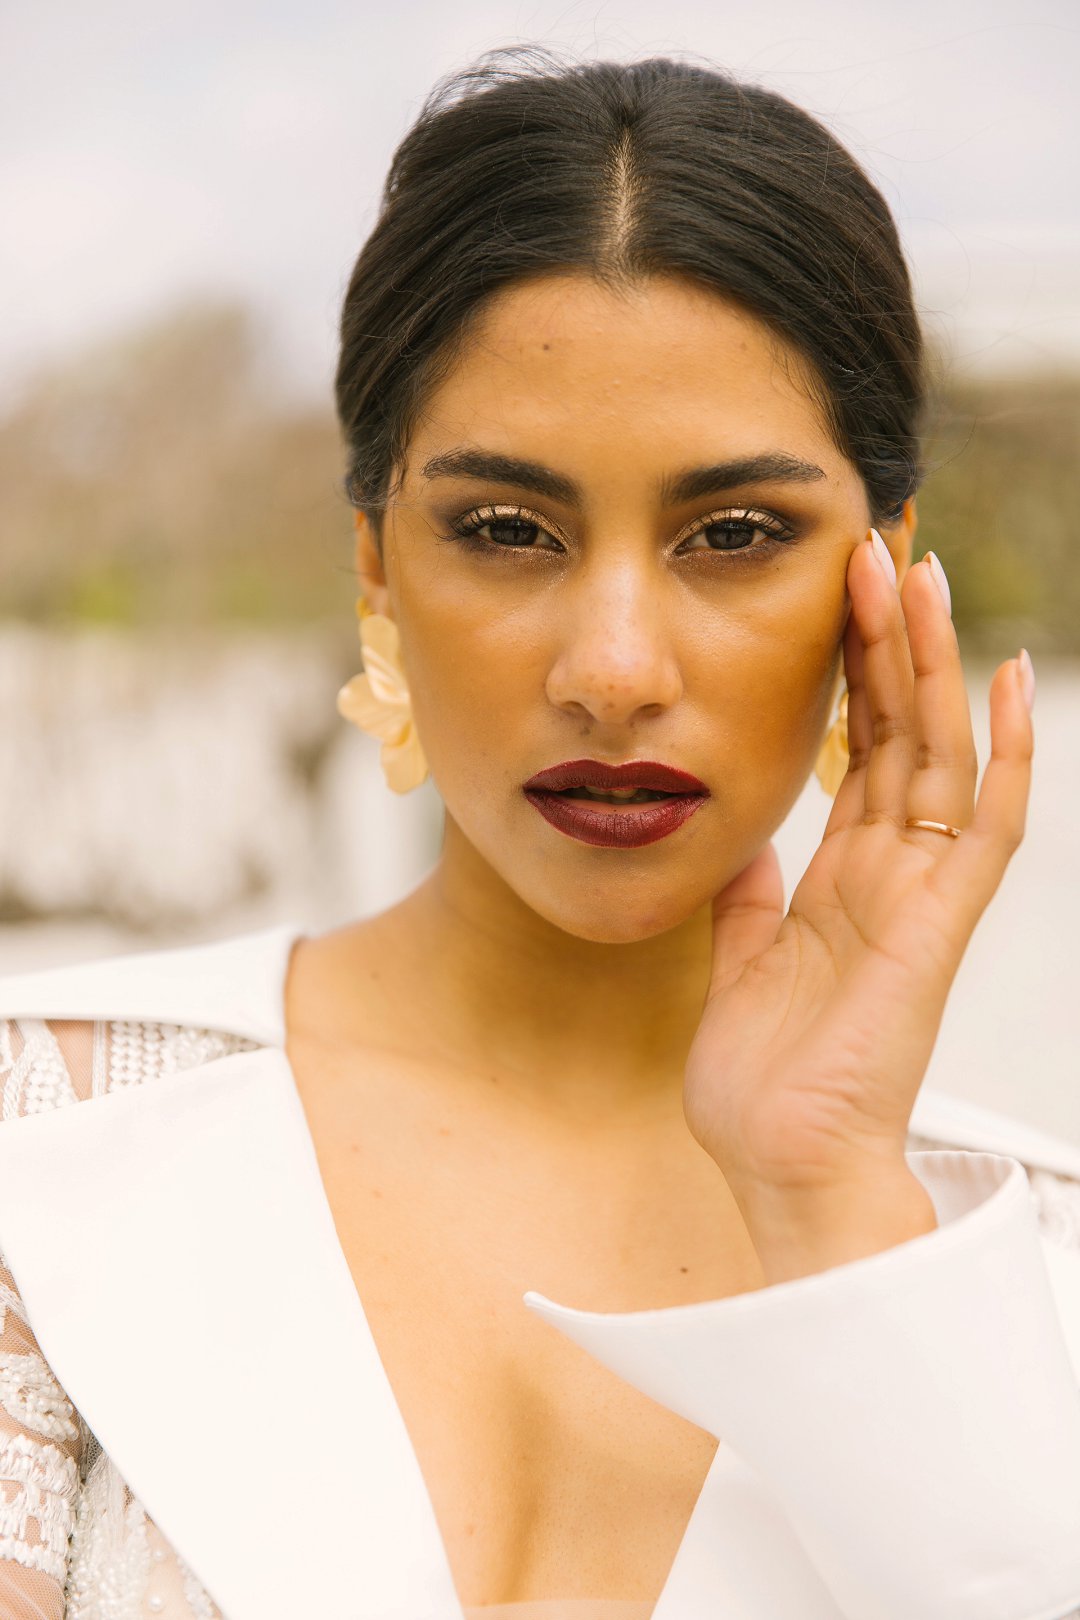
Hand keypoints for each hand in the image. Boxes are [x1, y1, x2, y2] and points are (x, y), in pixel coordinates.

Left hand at [683, 531, 1034, 1218]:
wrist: (782, 1165)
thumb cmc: (763, 1083)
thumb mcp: (737, 964)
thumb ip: (749, 900)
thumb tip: (744, 845)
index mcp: (843, 880)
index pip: (859, 751)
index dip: (853, 673)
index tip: (837, 597)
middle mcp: (891, 874)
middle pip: (901, 733)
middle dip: (889, 642)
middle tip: (875, 552)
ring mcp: (923, 894)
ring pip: (942, 754)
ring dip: (933, 665)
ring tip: (920, 578)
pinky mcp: (941, 923)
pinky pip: (990, 825)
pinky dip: (1008, 753)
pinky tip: (1006, 678)